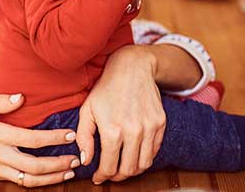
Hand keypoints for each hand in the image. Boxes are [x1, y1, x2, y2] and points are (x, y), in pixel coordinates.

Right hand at [0, 94, 78, 190]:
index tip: (69, 134)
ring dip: (52, 177)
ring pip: (30, 179)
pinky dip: (38, 182)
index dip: (53, 138)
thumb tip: (21, 97)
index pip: (31, 139)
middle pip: (35, 165)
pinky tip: (50, 178)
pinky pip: (20, 182)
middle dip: (58, 163)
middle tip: (76, 158)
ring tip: (68, 171)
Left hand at [75, 46, 165, 183]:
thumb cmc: (106, 88)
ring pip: (143, 164)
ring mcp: (149, 128)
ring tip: (122, 167)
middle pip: (128, 170)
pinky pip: (154, 151)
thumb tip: (86, 160)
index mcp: (112, 130)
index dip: (102, 176)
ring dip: (132, 171)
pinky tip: (134, 154)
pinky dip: (145, 158)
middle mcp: (133, 132)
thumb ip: (84, 137)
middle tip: (110, 174)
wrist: (132, 68)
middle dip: (117, 177)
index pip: (109, 167)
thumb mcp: (87, 109)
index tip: (98, 177)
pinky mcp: (160, 124)